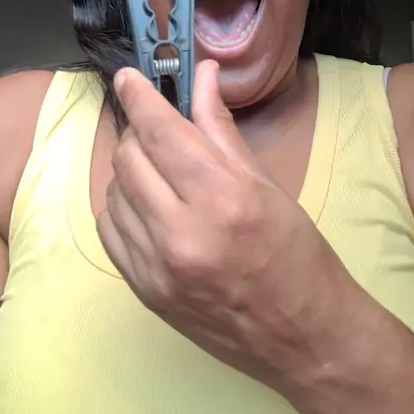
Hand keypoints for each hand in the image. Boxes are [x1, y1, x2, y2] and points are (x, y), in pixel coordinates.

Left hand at [98, 61, 352, 392]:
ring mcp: (156, 268)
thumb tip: (203, 75)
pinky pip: (110, 231)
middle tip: (159, 133)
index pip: (160, 131)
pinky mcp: (143, 292)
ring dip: (131, 173)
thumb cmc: (296, 254)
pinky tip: (148, 209)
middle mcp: (181, 232)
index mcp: (222, 198)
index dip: (138, 96)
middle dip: (139, 135)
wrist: (302, 337)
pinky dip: (122, 209)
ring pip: (114, 192)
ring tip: (162, 177)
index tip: (126, 78)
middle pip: (128, 158)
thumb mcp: (265, 185)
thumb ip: (221, 128)